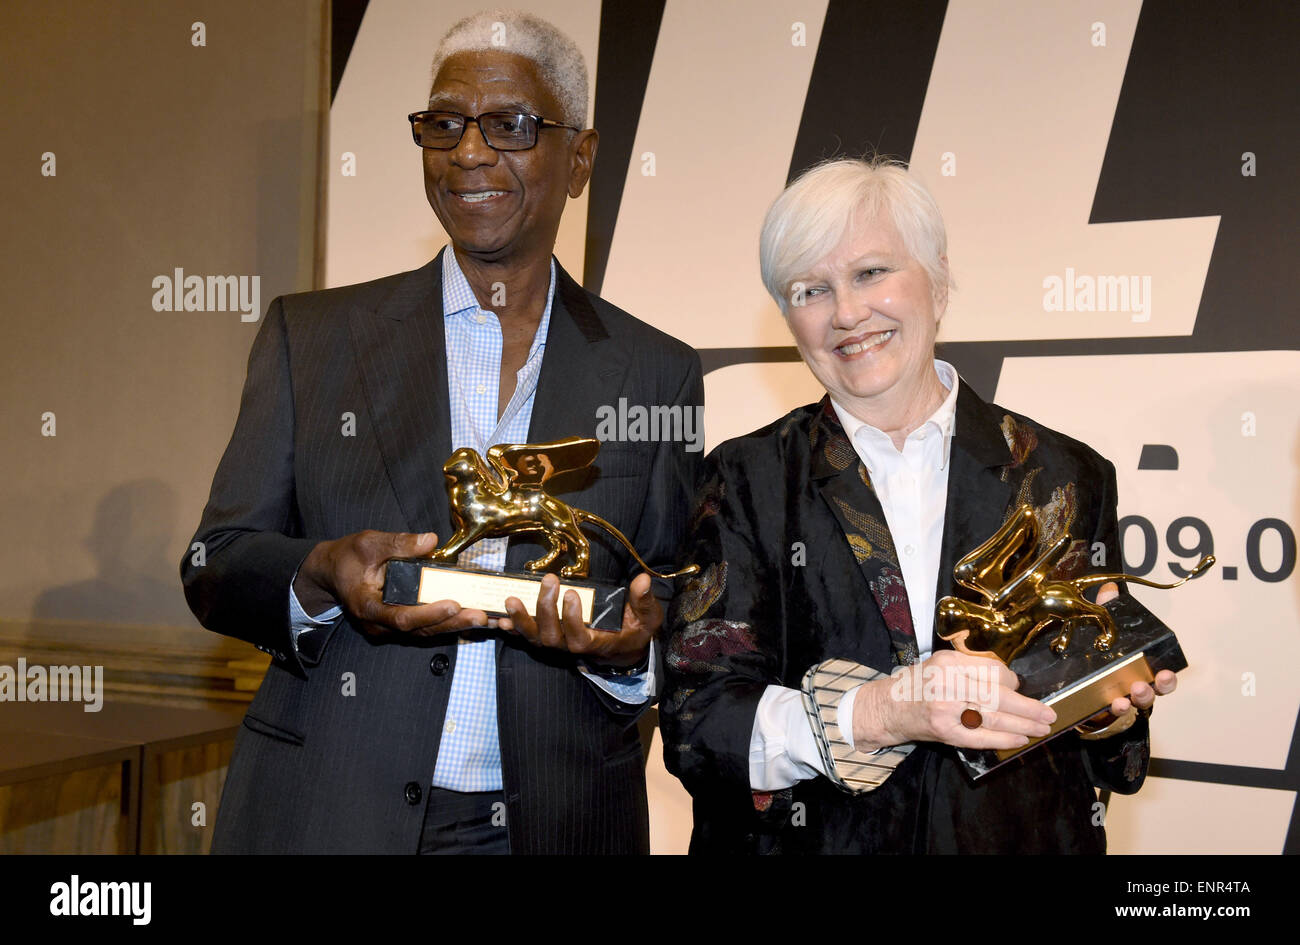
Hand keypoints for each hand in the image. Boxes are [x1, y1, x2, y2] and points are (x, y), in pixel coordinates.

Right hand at [294, 530, 490, 637]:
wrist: (332, 572)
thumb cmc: (348, 557)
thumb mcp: (368, 543)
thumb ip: (398, 543)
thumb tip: (430, 541)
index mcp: (367, 606)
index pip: (401, 617)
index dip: (428, 613)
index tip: (453, 603)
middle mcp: (378, 624)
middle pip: (419, 630)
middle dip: (451, 623)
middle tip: (480, 616)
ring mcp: (388, 628)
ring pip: (425, 633)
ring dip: (455, 626)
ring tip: (484, 619)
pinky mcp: (399, 625)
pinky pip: (425, 628)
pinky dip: (448, 623)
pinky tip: (471, 618)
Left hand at [499, 572, 660, 667]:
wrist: (622, 646)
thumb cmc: (634, 629)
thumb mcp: (647, 617)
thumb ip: (643, 601)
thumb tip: (642, 580)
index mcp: (598, 643)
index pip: (579, 638)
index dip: (572, 619)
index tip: (571, 593)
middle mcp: (574, 647)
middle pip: (552, 637)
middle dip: (546, 610)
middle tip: (549, 581)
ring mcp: (559, 644)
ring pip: (535, 639)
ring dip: (522, 620)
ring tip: (511, 600)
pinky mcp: (548, 638)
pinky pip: (526, 637)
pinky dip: (513, 628)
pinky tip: (501, 619)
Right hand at [854, 649, 1055, 751]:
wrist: (888, 708)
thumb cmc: (918, 686)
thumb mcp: (940, 665)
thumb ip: (971, 670)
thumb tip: (1011, 683)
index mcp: (949, 662)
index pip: (992, 671)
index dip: (1013, 682)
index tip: (1021, 689)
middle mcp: (947, 683)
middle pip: (998, 695)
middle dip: (1028, 707)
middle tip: (1049, 713)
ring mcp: (946, 709)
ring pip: (994, 717)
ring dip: (1023, 724)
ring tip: (1042, 728)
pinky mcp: (945, 731)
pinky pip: (982, 737)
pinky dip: (1004, 739)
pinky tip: (1020, 739)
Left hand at [1084, 582, 1177, 723]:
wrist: (1076, 682)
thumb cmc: (1100, 656)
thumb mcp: (1104, 632)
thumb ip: (1107, 611)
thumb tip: (1109, 589)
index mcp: (1141, 670)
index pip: (1162, 677)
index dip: (1167, 678)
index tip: (1167, 673)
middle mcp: (1135, 689)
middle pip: (1152, 694)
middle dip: (1152, 690)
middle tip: (1144, 684)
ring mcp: (1121, 701)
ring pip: (1133, 706)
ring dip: (1132, 701)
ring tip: (1126, 696)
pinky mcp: (1103, 710)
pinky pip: (1111, 713)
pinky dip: (1113, 708)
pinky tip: (1112, 703)